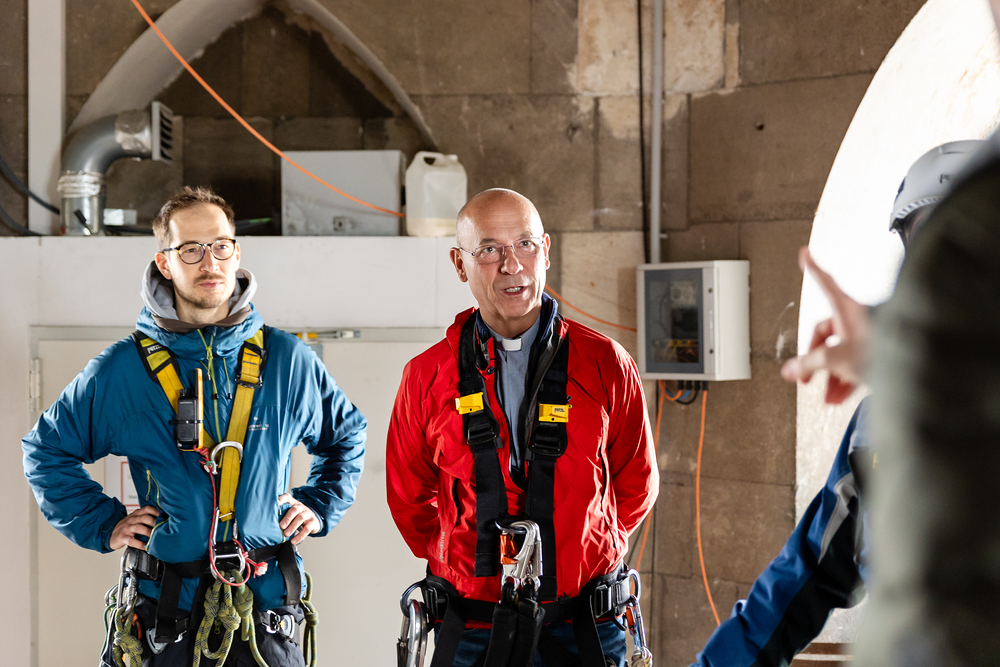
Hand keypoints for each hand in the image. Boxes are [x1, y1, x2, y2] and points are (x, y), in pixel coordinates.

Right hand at [110, 505, 159, 550]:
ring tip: (155, 537)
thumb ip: (145, 517)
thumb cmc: (126, 527)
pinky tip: (146, 547)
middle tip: (161, 528)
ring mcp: (126, 528)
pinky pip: (131, 541)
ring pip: (138, 528)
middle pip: (144, 518)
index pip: (147, 509)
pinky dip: (140, 544)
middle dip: (154, 522)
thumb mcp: (134, 519)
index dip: (156, 511)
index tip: (164, 516)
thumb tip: (161, 520)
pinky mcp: (122, 538)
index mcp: (136, 514)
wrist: (110, 535)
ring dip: (148, 532)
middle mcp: (131, 520)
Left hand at [278, 493, 320, 544]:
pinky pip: (306, 529)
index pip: (287, 497)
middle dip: (287, 518)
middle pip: (294, 509)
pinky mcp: (312, 522)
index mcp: (293, 503)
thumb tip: (268, 522)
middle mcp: (301, 507)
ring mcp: (307, 514)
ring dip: (293, 527)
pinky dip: (300, 536)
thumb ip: (282, 514)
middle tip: (281, 526)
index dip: (282, 499)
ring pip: (300, 518)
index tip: (276, 503)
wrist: (313, 520)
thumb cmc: (297, 517)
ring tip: (286, 534)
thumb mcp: (290, 512)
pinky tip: (294, 541)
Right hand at [780, 247, 871, 403]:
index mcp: (846, 309)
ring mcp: (869, 335)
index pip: (825, 282)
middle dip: (817, 361)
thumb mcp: (836, 358)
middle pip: (828, 334)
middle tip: (805, 376)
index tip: (805, 254)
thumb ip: (810, 363)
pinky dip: (847, 379)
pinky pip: (857, 363)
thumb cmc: (883, 351)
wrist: (917, 368)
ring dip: (832, 377)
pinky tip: (840, 396)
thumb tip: (791, 369)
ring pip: (843, 353)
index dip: (813, 268)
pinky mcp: (881, 352)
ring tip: (826, 396)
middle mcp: (858, 318)